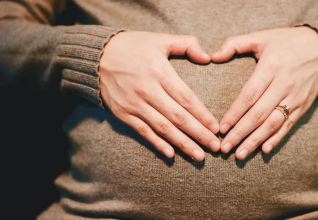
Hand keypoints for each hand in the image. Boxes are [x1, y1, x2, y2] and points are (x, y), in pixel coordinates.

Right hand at [99, 31, 219, 161]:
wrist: (97, 55)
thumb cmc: (133, 46)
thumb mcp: (160, 39)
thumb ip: (187, 44)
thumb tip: (208, 57)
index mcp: (159, 71)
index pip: (186, 98)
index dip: (202, 115)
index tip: (216, 128)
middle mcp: (147, 90)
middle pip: (178, 117)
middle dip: (199, 134)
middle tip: (215, 147)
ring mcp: (134, 104)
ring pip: (163, 128)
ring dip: (182, 144)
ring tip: (199, 156)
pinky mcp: (123, 114)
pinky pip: (143, 132)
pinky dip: (157, 144)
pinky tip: (171, 154)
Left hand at [211, 27, 317, 159]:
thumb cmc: (287, 42)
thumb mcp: (261, 36)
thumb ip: (235, 44)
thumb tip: (213, 56)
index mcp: (271, 67)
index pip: (249, 95)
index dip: (234, 113)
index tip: (221, 128)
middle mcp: (284, 84)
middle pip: (259, 114)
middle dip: (240, 133)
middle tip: (225, 148)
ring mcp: (295, 97)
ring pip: (273, 124)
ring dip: (255, 141)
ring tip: (240, 154)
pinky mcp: (304, 105)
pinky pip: (289, 125)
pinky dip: (277, 139)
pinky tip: (264, 150)